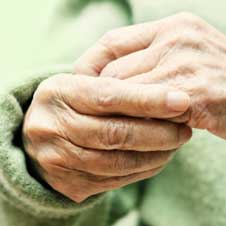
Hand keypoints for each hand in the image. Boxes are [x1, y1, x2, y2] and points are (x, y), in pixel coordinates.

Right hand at [23, 74, 190, 201]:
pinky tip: (157, 159)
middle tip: (184, 128)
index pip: (107, 96)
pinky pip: (113, 180)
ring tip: (175, 143)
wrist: (39, 131)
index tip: (180, 101)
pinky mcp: (68, 183)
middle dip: (158, 133)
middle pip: (114, 133)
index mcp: (59, 94)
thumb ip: (115, 85)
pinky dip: (142, 170)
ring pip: (116, 162)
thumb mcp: (82, 83)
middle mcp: (53, 128)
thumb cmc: (69, 101)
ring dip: (155, 155)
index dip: (146, 100)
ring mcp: (58, 159)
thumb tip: (161, 97)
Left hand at [74, 12, 225, 138]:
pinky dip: (137, 123)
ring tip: (114, 124)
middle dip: (101, 97)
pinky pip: (146, 112)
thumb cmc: (212, 79)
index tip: (80, 85)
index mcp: (169, 27)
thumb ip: (146, 61)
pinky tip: (139, 131)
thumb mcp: (179, 57)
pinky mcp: (194, 94)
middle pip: (113, 72)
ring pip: (124, 93)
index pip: (111, 43)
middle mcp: (176, 39)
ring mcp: (185, 64)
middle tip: (95, 113)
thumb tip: (104, 79)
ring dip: (117, 112)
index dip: (89, 65)